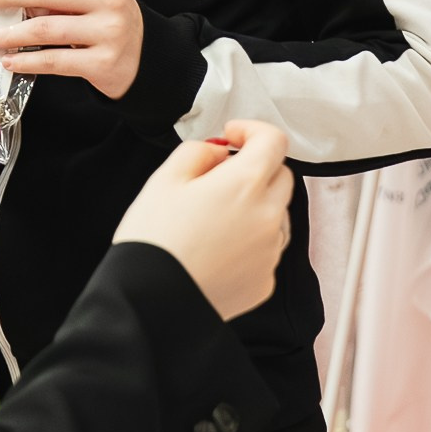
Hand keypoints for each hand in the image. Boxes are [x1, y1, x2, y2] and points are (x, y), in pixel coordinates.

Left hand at [0, 0, 144, 100]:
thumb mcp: (90, 2)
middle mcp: (109, 1)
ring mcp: (108, 32)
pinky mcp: (102, 63)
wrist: (147, 62)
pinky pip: (54, 60)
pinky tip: (12, 59)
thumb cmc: (111, 27)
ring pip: (46, 28)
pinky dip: (27, 61)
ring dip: (11, 34)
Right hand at [114, 120, 294, 320]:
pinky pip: (266, 251)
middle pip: (281, 177)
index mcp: (245, 184)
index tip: (233, 136)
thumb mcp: (164, 179)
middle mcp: (268, 217)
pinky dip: (249, 243)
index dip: (252, 130)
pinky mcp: (264, 282)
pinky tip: (216, 249)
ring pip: (277, 215)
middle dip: (255, 169)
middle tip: (219, 177)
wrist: (149, 301)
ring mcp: (269, 252)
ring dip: (255, 207)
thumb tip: (217, 154)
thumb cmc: (154, 242)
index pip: (273, 141)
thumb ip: (198, 152)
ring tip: (214, 220)